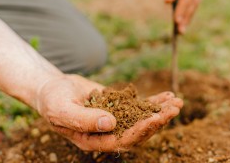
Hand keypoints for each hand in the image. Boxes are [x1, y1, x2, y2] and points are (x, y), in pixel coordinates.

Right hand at [34, 74, 182, 150]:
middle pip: (138, 132)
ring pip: (143, 119)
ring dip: (161, 112)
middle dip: (157, 121)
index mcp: (94, 141)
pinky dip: (155, 102)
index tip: (154, 119)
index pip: (121, 141)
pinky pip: (140, 107)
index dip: (139, 131)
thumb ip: (83, 120)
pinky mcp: (120, 108)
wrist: (52, 88)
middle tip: (174, 110)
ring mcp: (116, 122)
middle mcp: (108, 134)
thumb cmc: (53, 101)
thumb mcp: (62, 110)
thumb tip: (110, 123)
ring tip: (177, 103)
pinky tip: (169, 95)